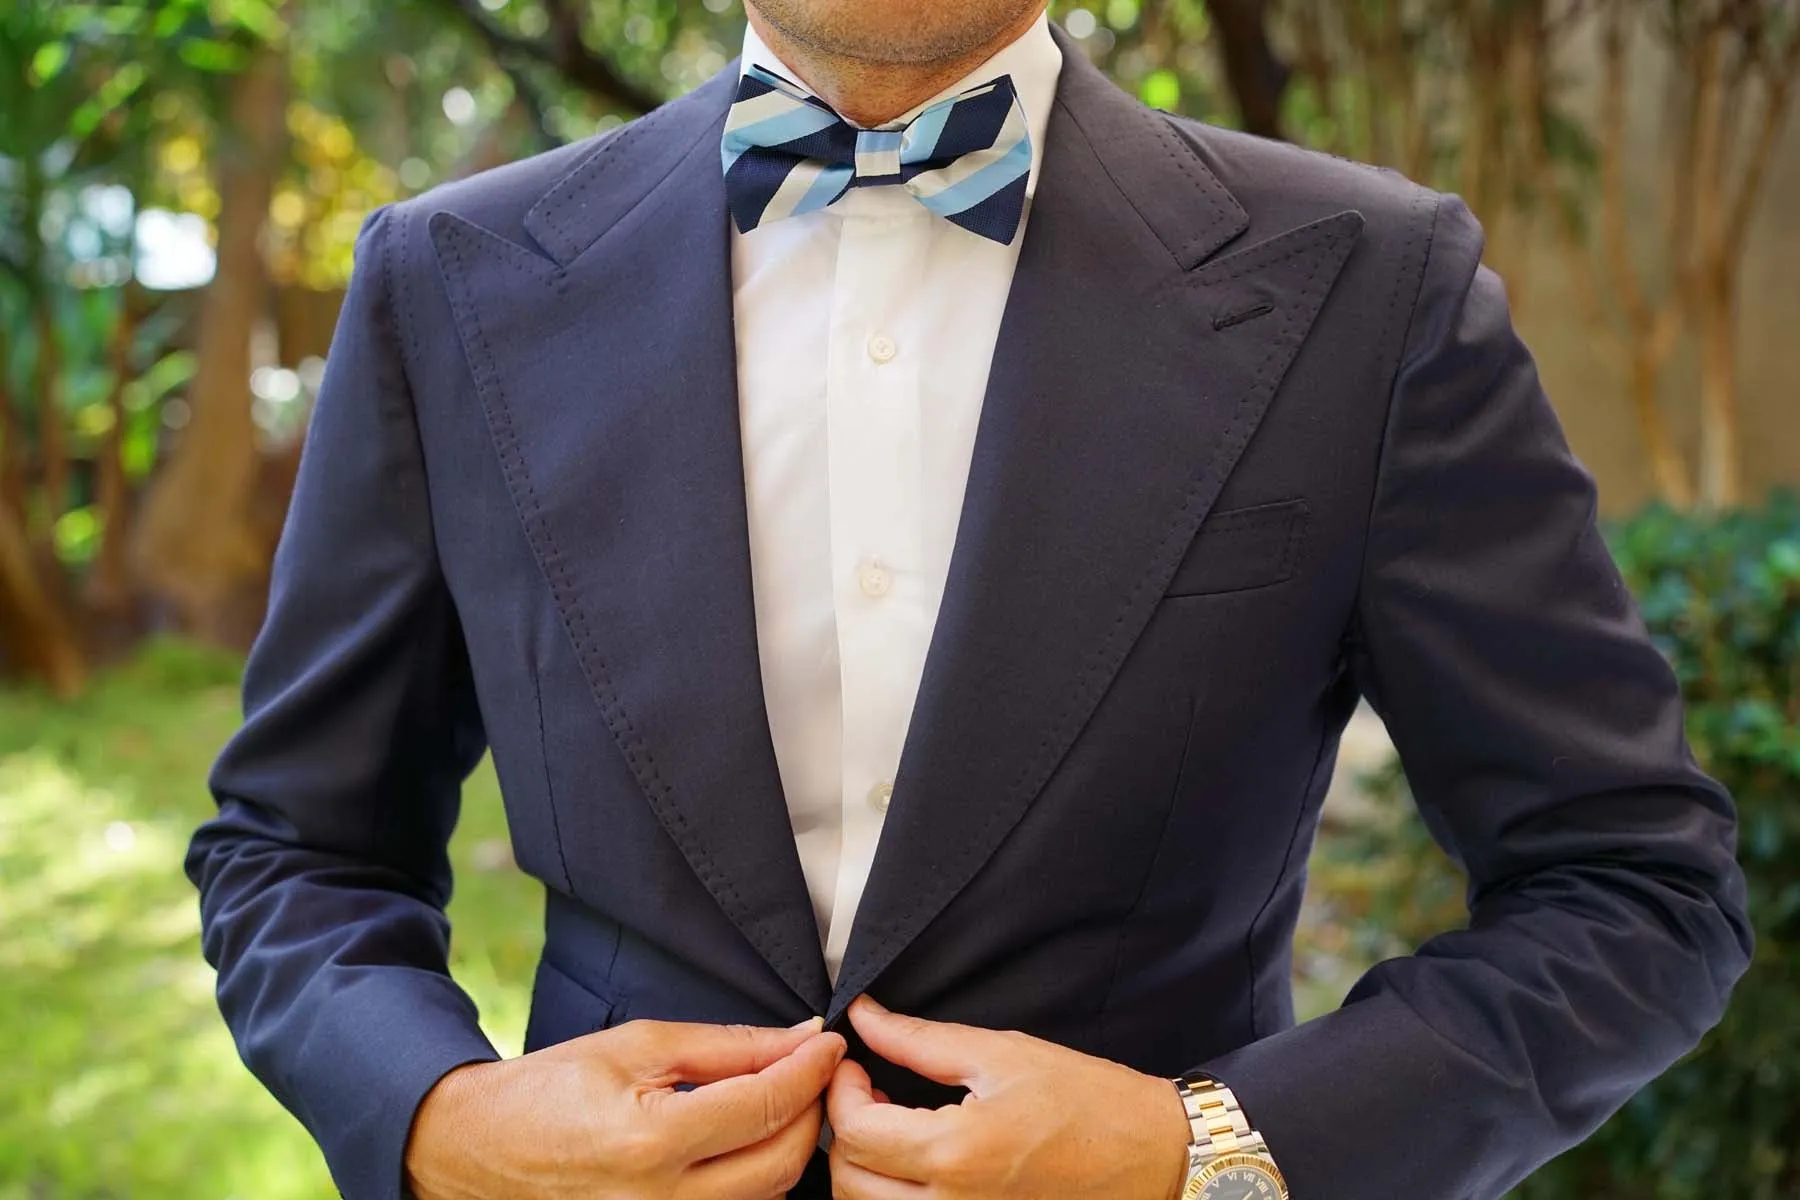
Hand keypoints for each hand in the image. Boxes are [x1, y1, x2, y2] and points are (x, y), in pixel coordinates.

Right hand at [405, 1016, 845, 1199]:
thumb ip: (726, 1046)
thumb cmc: (551, 1091)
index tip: (829, 1041)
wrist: (478, 1151)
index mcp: (650, 1143)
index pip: (766, 1106)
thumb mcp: (637, 1046)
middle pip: (781, 1163)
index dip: (809, 1067)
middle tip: (814, 1070)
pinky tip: (749, 1146)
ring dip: (789, 1149)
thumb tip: (799, 1036)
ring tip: (783, 1103)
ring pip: (767, 1199)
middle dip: (812, 1110)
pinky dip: (756, 1183)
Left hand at [826, 995, 1190, 1199]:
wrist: (1155, 1156)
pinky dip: (895, 1199)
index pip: (856, 1132)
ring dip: (866, 1171)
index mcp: (958, 1153)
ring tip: (892, 1130)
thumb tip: (864, 1017)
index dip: (840, 1091)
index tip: (854, 1065)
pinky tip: (917, 1166)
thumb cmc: (1091, 1103)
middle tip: (869, 1094)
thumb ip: (920, 1041)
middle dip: (845, 1132)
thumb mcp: (1003, 1054)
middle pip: (850, 1184)